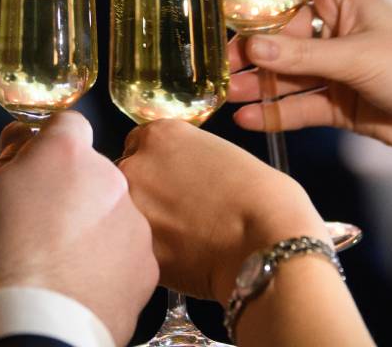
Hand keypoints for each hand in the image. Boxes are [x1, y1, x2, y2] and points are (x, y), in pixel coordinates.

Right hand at [0, 112, 157, 344]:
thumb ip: (6, 161)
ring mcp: (133, 221)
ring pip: (113, 212)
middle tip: (43, 225)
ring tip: (61, 261)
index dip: (52, 144)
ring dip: (94, 226)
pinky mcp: (146, 263)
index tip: (41, 166)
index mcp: (64, 154)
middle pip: (93, 172)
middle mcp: (108, 177)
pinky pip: (128, 252)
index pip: (68, 124)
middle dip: (73, 190)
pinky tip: (82, 281)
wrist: (33, 328)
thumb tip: (22, 140)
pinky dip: (111, 263)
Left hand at [118, 119, 327, 302]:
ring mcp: (131, 207)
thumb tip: (181, 179)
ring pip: (125, 212)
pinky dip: (151, 250)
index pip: (140, 144)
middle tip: (179, 211)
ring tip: (180, 237)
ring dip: (145, 221)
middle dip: (147, 191)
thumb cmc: (262, 199)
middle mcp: (136, 164)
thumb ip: (190, 159)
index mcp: (161, 135)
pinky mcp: (132, 246)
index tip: (172, 180)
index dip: (158, 164)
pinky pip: (134, 245)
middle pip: (128, 176)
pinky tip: (180, 256)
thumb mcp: (224, 155)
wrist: (266, 244)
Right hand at [225, 0, 391, 157]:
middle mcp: (338, 26)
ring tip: (222, 93)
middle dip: (249, 47)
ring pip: (287, 72)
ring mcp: (338, 66)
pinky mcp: (341, 102)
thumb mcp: (358, 56)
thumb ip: (301, 57)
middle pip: (281, 33)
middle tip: (216, 61)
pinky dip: (276, 112)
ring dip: (257, 83)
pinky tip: (248, 118)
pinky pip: (300, 105)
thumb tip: (252, 49)